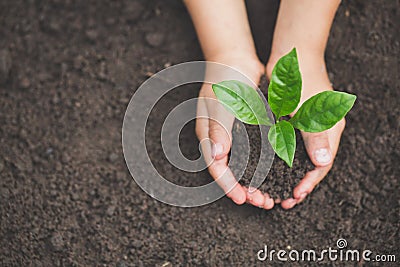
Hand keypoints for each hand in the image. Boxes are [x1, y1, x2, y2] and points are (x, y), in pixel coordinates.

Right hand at [196, 56, 274, 209]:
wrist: (235, 60)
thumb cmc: (223, 79)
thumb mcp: (219, 102)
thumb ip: (218, 128)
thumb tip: (217, 156)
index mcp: (209, 136)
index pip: (216, 167)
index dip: (228, 185)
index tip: (242, 199)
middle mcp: (221, 140)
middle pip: (231, 172)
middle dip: (244, 190)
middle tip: (262, 202)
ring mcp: (234, 137)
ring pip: (244, 167)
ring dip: (256, 183)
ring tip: (270, 196)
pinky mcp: (248, 131)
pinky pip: (255, 155)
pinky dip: (264, 168)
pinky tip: (276, 176)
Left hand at [267, 55, 345, 208]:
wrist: (292, 53)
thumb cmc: (301, 78)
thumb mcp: (307, 107)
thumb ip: (314, 134)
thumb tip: (322, 162)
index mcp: (330, 129)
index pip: (322, 164)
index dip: (309, 182)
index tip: (295, 196)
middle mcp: (320, 131)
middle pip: (312, 165)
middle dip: (299, 184)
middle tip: (284, 201)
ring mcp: (307, 126)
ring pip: (300, 158)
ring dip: (289, 175)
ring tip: (277, 191)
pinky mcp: (293, 122)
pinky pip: (289, 146)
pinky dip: (281, 160)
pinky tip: (270, 170)